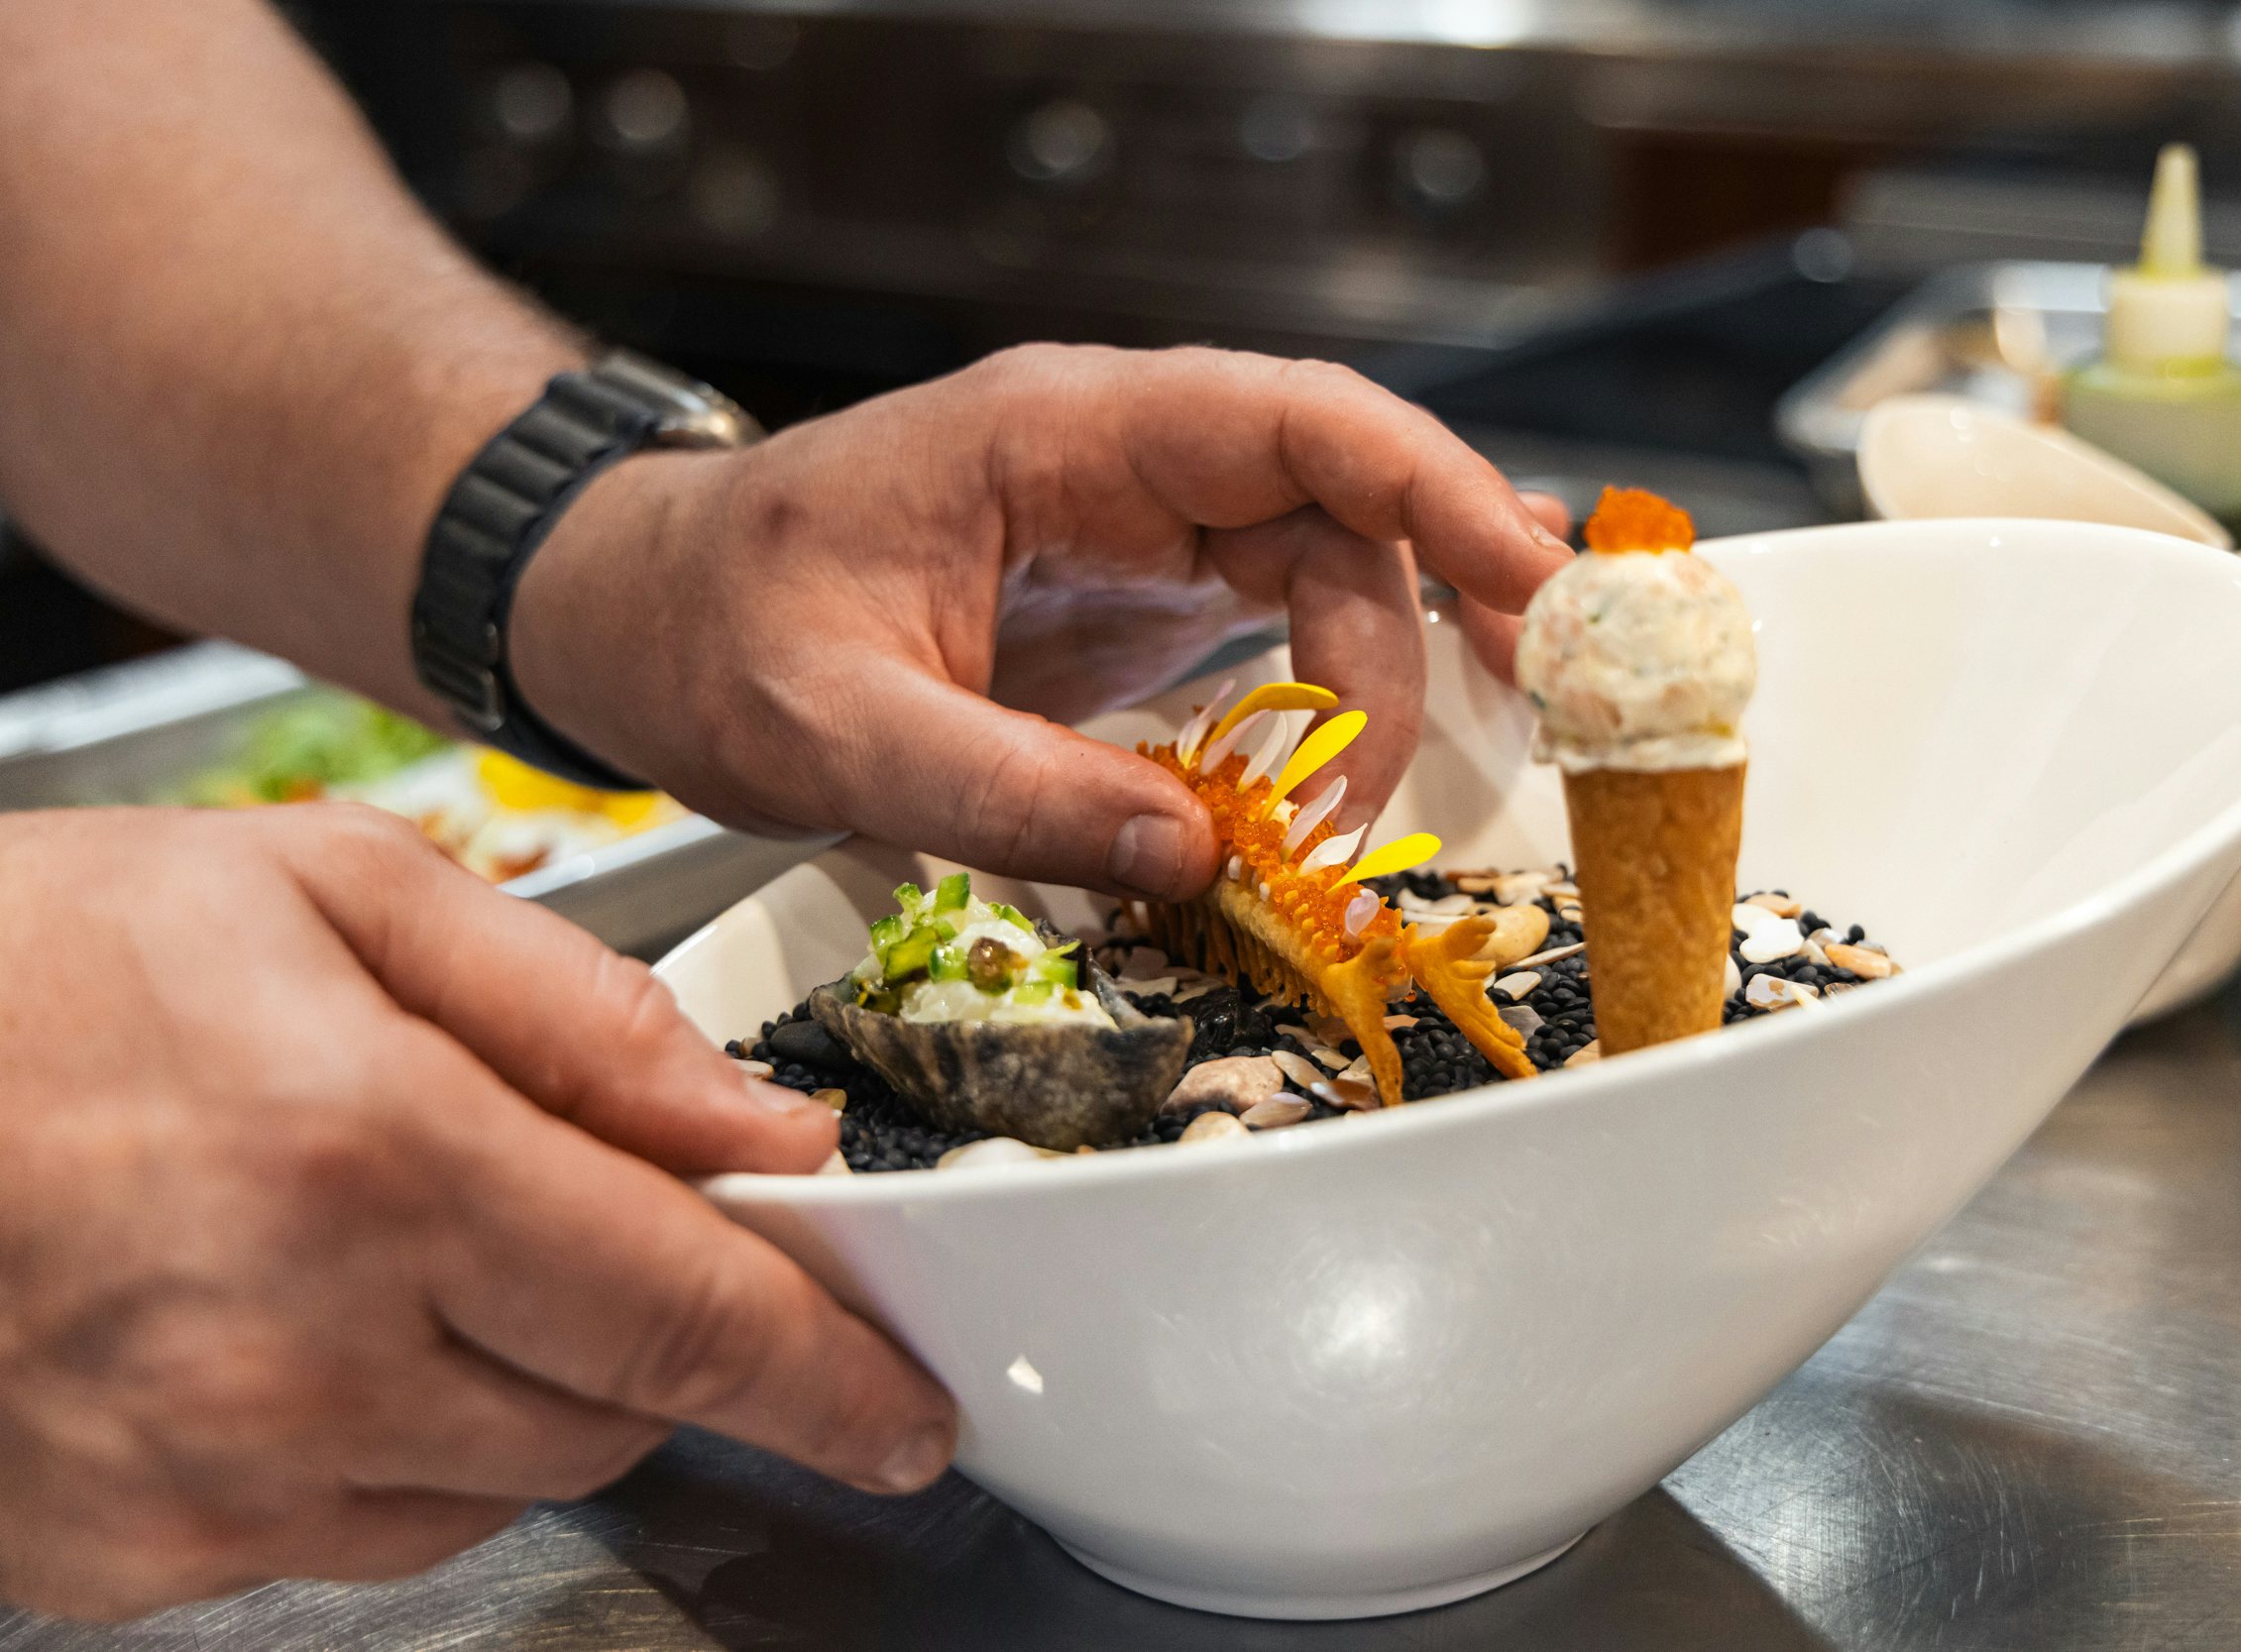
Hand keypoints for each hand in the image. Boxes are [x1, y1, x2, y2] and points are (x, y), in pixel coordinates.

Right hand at [0, 805, 953, 1621]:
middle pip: (619, 1414)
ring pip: (506, 1485)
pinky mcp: (139, 1552)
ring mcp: (212, 1478)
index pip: (689, 1318)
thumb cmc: (38, 965)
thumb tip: (751, 1126)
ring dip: (537, 1385)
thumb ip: (574, 1011)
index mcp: (379, 1163)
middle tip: (625, 1237)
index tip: (910, 1414)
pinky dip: (404, 1442)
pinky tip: (324, 1326)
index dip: (829, 1377)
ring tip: (423, 1245)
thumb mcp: (328, 892)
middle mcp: (305, 1351)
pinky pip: (364, 1531)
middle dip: (668, 1338)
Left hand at [512, 344, 1573, 899]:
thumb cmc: (708, 630)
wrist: (635, 616)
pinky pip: (1276, 627)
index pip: (1296, 420)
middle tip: (1530, 716)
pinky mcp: (1134, 597)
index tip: (1534, 585)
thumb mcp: (836, 729)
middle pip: (1344, 502)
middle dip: (1444, 606)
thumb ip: (1012, 794)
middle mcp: (1121, 461)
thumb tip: (1204, 862)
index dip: (1438, 491)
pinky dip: (1331, 704)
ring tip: (1359, 821)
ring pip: (1327, 571)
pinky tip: (1352, 775)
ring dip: (1379, 688)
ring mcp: (1136, 525)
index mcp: (1058, 434)